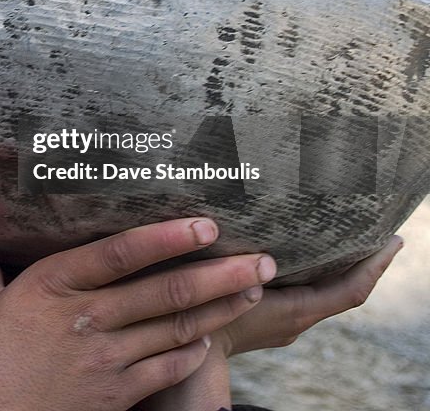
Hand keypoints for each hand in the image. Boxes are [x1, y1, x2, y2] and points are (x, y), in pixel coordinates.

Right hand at [0, 218, 275, 410]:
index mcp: (51, 285)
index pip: (121, 253)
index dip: (168, 237)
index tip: (207, 224)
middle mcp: (86, 318)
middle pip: (166, 291)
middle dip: (220, 274)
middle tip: (261, 259)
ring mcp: (105, 361)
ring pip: (176, 329)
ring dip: (221, 310)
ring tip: (253, 291)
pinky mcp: (113, 396)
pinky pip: (165, 371)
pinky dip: (192, 355)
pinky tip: (210, 342)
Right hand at [214, 234, 402, 356]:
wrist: (192, 357)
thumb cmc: (206, 324)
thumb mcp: (224, 292)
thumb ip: (241, 274)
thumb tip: (260, 255)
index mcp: (297, 312)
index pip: (351, 291)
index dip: (375, 267)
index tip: (394, 241)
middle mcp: (300, 320)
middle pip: (344, 288)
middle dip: (363, 261)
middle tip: (376, 229)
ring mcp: (288, 322)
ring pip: (325, 291)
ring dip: (340, 267)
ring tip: (345, 233)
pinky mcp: (275, 320)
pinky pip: (307, 294)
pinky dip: (317, 273)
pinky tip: (304, 253)